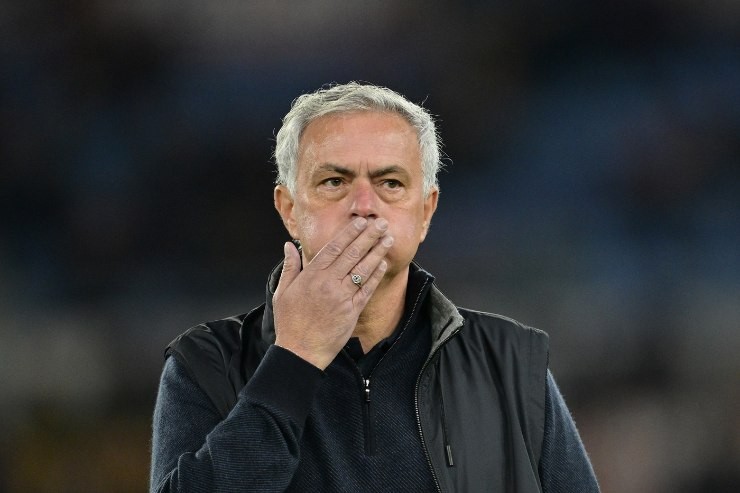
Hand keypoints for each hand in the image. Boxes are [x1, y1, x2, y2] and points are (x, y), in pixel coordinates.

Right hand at [272, 217, 393, 369]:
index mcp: (311, 275)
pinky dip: (376, 276)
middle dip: (369, 236)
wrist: (300, 352)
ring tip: (388, 239)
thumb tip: (288, 246)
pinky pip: (367, 290)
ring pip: (363, 269)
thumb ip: (290, 266)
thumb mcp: (283, 291)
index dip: (350, 233)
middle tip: (381, 223)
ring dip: (377, 252)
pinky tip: (383, 265)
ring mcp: (342, 297)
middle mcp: (329, 283)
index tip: (361, 222)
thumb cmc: (290, 322)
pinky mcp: (352, 312)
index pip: (334, 247)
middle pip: (353, 254)